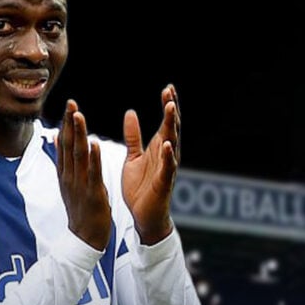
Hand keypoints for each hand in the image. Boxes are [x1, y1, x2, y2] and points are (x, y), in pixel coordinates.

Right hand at [55, 99, 111, 250]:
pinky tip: (94, 143)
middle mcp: (69, 176)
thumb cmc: (80, 209)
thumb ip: (64, 161)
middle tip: (71, 102)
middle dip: (70, 123)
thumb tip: (57, 137)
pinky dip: (93, 157)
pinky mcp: (92, 193)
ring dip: (79, 134)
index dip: (66, 123)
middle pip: (68, 145)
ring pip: (78, 155)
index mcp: (65, 173)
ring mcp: (79, 184)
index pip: (64, 143)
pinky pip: (92, 172)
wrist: (84, 238)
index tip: (69, 105)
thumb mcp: (68, 183)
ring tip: (79, 115)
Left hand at [122, 84, 180, 244]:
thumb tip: (131, 112)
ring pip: (172, 143)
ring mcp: (167, 168)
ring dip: (172, 126)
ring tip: (170, 109)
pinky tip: (168, 144)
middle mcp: (166, 155)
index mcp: (159, 148)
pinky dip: (169, 156)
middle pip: (172, 128)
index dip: (168, 105)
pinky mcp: (164, 183)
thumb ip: (133, 136)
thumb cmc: (141, 187)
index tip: (167, 88)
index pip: (166, 122)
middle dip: (172, 110)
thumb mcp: (133, 156)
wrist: (143, 215)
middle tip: (170, 92)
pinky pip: (168, 168)